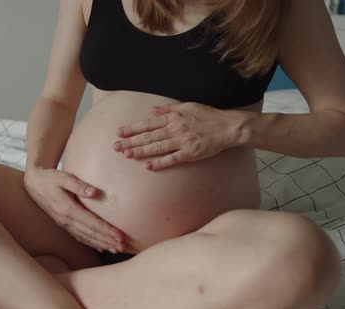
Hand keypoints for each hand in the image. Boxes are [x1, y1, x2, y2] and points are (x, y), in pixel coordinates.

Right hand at [24, 167, 124, 252]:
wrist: (34, 183)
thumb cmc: (50, 178)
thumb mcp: (63, 177)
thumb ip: (78, 185)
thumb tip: (94, 192)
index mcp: (67, 209)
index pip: (91, 223)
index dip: (106, 231)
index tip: (119, 236)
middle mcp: (65, 220)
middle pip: (90, 233)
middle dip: (107, 241)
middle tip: (122, 247)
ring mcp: (64, 223)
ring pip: (85, 237)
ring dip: (101, 244)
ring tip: (115, 249)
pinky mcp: (63, 223)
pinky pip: (79, 236)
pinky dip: (90, 243)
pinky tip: (100, 246)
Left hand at [113, 102, 241, 170]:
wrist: (228, 127)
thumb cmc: (208, 116)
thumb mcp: (188, 106)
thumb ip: (168, 110)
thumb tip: (151, 111)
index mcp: (174, 117)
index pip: (148, 123)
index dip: (133, 128)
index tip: (119, 132)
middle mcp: (176, 129)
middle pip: (149, 136)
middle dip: (131, 141)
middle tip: (116, 147)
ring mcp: (183, 142)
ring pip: (157, 147)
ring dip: (141, 151)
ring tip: (126, 155)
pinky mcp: (190, 153)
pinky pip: (172, 159)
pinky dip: (159, 163)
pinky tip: (147, 166)